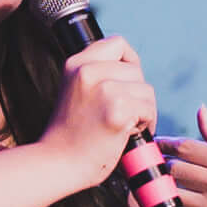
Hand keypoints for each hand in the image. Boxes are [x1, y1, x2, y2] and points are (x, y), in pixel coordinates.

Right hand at [39, 36, 158, 186]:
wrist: (57, 163)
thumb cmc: (70, 135)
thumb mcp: (76, 91)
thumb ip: (98, 75)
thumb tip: (133, 69)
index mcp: (76, 63)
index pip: (117, 43)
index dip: (129, 63)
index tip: (126, 84)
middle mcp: (88, 71)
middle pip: (136, 71)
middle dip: (136, 94)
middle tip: (121, 115)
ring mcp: (103, 89)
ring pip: (146, 90)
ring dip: (143, 111)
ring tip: (122, 126)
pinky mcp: (117, 109)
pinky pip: (149, 109)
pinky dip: (146, 124)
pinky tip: (127, 133)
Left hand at [148, 108, 206, 206]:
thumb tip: (200, 109)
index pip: (184, 147)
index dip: (165, 144)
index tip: (157, 145)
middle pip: (173, 169)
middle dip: (161, 166)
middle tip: (156, 165)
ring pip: (171, 194)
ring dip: (160, 189)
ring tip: (157, 184)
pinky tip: (163, 205)